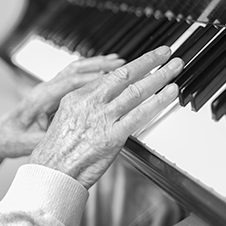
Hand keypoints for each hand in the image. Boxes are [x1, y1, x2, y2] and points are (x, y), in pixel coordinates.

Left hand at [0, 54, 126, 165]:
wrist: (0, 135)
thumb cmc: (11, 139)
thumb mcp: (28, 143)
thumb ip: (46, 140)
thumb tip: (65, 140)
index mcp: (38, 100)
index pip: (66, 84)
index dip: (88, 79)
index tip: (108, 77)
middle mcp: (44, 90)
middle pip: (73, 71)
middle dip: (97, 66)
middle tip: (119, 63)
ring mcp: (48, 89)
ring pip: (74, 70)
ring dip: (96, 65)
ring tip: (117, 62)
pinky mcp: (52, 92)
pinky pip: (74, 77)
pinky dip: (90, 72)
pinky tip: (104, 72)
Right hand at [29, 46, 182, 188]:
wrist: (51, 172)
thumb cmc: (55, 153)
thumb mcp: (62, 121)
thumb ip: (84, 109)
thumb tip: (100, 103)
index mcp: (76, 98)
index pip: (107, 77)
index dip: (129, 69)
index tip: (142, 64)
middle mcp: (90, 103)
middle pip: (124, 75)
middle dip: (148, 61)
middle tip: (164, 52)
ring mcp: (102, 118)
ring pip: (136, 90)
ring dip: (159, 76)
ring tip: (174, 66)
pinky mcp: (113, 136)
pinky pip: (140, 114)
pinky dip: (158, 101)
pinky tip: (170, 92)